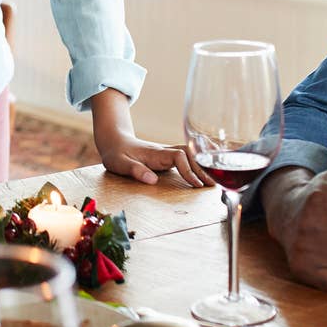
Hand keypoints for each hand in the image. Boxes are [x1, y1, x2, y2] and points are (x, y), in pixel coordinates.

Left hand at [89, 88, 211, 186]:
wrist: (114, 141)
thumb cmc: (116, 153)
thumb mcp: (120, 164)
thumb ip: (135, 171)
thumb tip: (153, 180)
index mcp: (155, 153)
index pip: (179, 157)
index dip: (189, 170)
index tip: (196, 184)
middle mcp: (164, 151)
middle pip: (189, 154)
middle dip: (202, 169)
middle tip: (212, 185)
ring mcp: (166, 152)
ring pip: (189, 155)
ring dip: (201, 166)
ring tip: (212, 181)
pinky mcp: (166, 156)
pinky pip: (186, 158)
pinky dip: (196, 164)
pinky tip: (204, 172)